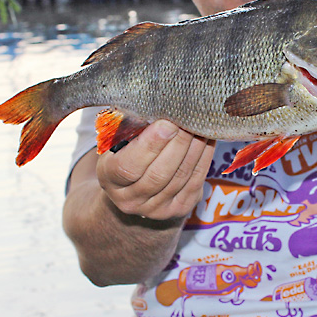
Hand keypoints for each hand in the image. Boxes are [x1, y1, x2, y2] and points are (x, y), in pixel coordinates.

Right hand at [95, 120, 215, 220]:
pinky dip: (204, 158)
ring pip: (181, 177)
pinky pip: (195, 181)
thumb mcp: (118, 140)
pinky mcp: (179, 209)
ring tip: (202, 125)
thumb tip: (160, 106)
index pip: (128, 167)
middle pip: (159, 174)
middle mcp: (129, 200)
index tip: (166, 123)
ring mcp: (155, 209)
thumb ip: (132, 127)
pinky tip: (208, 139)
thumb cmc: (126, 152)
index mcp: (108, 178)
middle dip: (178, 144)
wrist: (133, 188)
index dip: (150, 146)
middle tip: (191, 119)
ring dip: (195, 149)